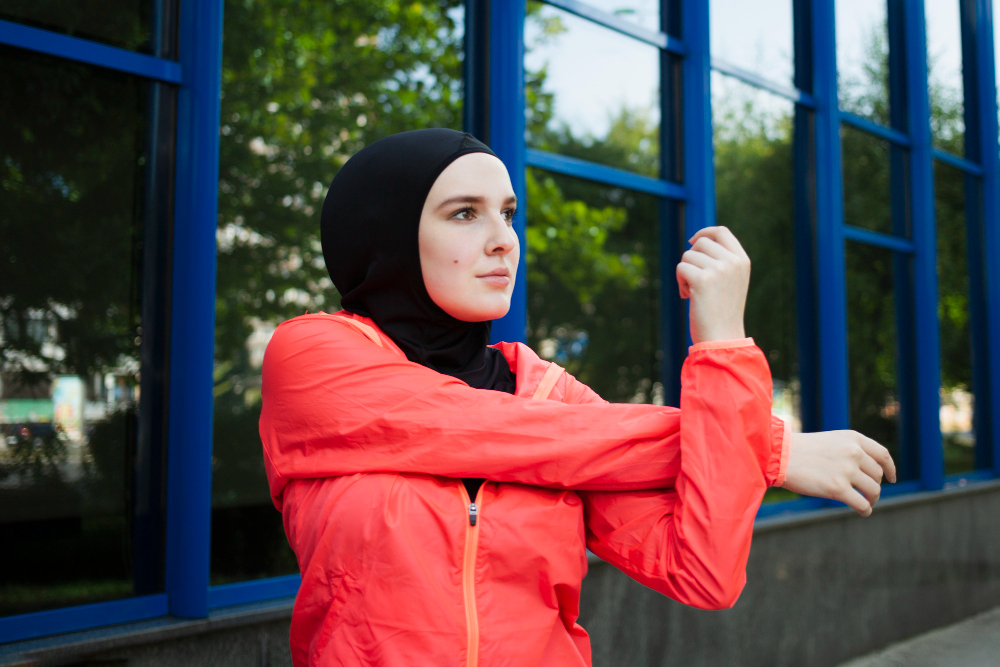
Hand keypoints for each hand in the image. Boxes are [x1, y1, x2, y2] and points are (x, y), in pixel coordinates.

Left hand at [676, 226, 749, 343]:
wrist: (722, 337)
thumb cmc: (722, 312)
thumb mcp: (730, 282)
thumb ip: (720, 261)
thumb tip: (696, 241)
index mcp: (742, 260)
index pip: (721, 232)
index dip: (704, 232)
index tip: (692, 241)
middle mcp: (732, 262)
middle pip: (700, 243)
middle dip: (691, 259)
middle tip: (694, 281)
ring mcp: (718, 269)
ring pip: (687, 256)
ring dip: (685, 274)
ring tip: (694, 293)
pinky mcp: (702, 279)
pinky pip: (680, 268)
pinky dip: (680, 283)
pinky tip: (689, 298)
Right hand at [781, 430, 896, 516]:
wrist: (779, 456)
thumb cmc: (801, 450)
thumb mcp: (831, 441)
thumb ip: (851, 451)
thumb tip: (870, 473)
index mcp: (853, 439)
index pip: (882, 455)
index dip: (890, 468)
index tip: (891, 478)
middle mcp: (853, 452)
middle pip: (877, 475)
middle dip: (875, 486)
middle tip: (868, 494)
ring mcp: (846, 470)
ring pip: (873, 490)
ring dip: (872, 499)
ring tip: (865, 503)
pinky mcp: (837, 488)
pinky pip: (862, 504)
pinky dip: (865, 510)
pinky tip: (863, 511)